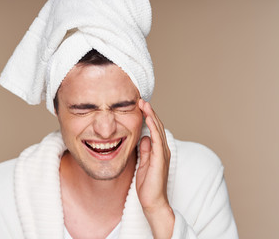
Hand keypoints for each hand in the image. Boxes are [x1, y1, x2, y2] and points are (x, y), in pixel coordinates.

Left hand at [136, 99, 173, 238]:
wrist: (153, 201)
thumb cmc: (148, 185)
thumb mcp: (143, 164)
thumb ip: (144, 151)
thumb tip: (143, 138)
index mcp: (158, 150)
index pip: (153, 129)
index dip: (147, 117)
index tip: (139, 106)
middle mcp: (162, 149)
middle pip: (157, 125)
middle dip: (149, 111)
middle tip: (140, 99)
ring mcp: (162, 153)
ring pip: (158, 129)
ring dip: (151, 115)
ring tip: (144, 103)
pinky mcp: (160, 158)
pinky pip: (157, 138)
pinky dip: (153, 127)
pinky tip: (148, 118)